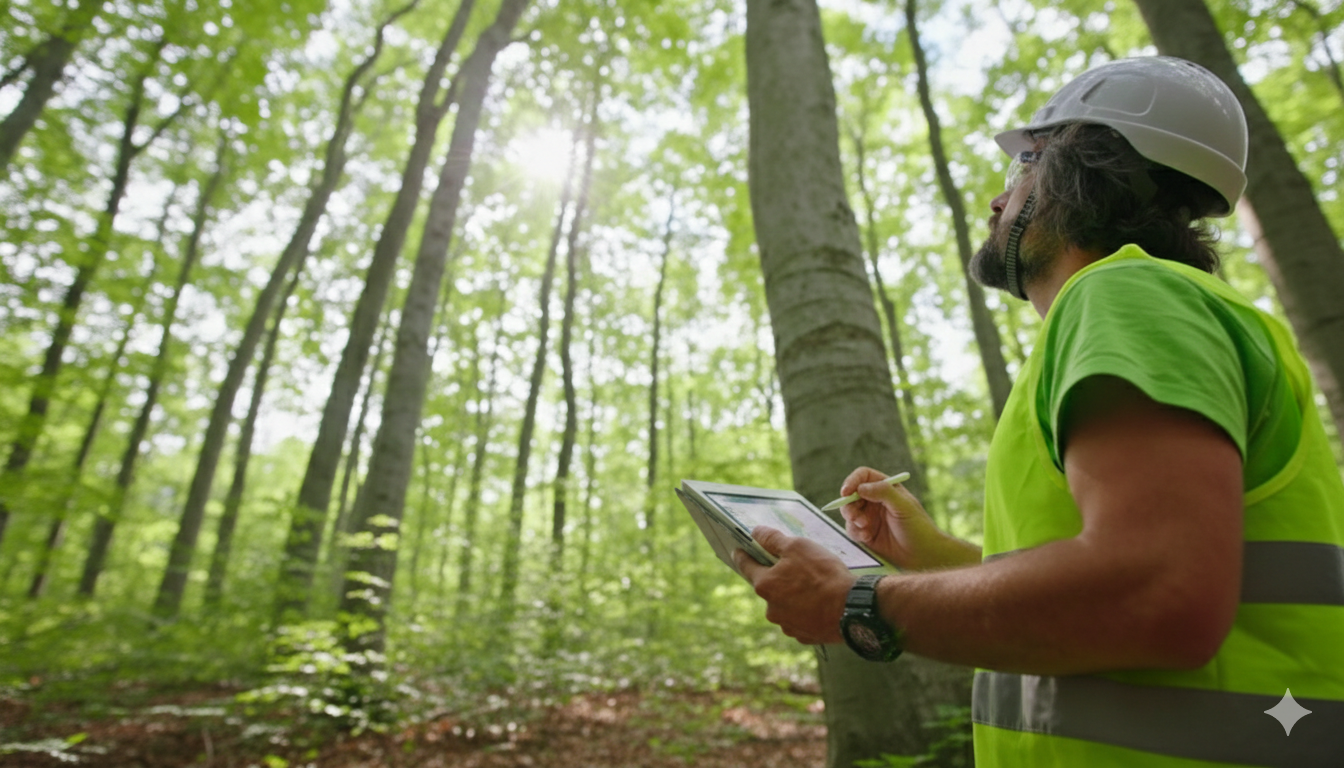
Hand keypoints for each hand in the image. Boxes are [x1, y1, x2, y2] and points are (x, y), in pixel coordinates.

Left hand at [733, 526, 853, 644]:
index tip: (738, 551)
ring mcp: (787, 625)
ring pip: (784, 605)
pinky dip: (806, 610)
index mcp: (765, 585)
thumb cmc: (823, 574)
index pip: (746, 566)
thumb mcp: (798, 546)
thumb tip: (755, 532)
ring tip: (814, 586)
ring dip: (793, 596)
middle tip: (795, 567)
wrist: (852, 609)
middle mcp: (771, 609)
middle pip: (768, 587)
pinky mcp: (804, 636)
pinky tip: (820, 603)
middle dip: (777, 577)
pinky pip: (800, 619)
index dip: (743, 555)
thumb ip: (772, 539)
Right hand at [838, 466, 946, 570]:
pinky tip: (867, 537)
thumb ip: (883, 492)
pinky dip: (856, 532)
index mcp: (886, 488)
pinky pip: (852, 529)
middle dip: (849, 505)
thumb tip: (860, 488)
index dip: (852, 481)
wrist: (922, 554)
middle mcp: (875, 500)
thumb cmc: (918, 527)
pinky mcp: (866, 533)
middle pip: (851, 495)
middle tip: (853, 516)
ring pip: (849, 512)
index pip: (863, 477)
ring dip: (852, 519)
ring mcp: (870, 517)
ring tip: (864, 528)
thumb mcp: (903, 506)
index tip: (845, 492)